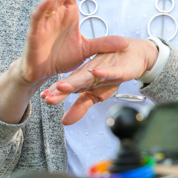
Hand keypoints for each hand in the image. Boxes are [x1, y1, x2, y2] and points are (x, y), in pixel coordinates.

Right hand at [17, 0, 128, 86]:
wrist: (43, 72)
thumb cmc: (61, 57)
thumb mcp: (86, 50)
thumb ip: (103, 44)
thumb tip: (126, 42)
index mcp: (68, 14)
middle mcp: (56, 14)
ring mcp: (44, 22)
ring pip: (49, 0)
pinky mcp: (35, 32)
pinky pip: (37, 17)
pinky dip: (41, 8)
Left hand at [41, 37, 158, 124]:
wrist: (133, 55)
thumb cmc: (111, 74)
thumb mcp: (96, 95)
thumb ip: (80, 107)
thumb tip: (64, 122)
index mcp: (83, 79)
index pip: (67, 87)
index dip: (56, 92)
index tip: (44, 98)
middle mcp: (90, 74)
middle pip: (74, 82)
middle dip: (61, 90)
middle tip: (48, 97)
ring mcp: (103, 69)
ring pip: (88, 76)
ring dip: (76, 81)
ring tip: (63, 86)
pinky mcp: (118, 68)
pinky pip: (110, 71)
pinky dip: (103, 72)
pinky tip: (96, 73)